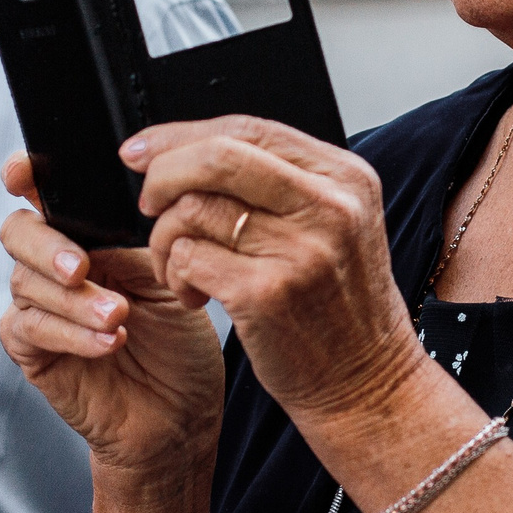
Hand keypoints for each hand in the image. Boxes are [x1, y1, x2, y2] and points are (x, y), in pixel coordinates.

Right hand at [0, 155, 223, 483]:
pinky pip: (30, 330)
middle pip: (19, 232)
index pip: (47, 196)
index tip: (23, 173)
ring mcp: (41, 309)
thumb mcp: (169, 279)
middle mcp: (57, 268)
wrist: (180, 417)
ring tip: (119, 316)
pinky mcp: (34, 353)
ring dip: (74, 299)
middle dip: (48, 244)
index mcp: (89, 237)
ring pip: (25, 283)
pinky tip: (108, 342)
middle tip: (84, 266)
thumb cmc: (180, 346)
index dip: (26, 178)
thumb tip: (114, 209)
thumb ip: (135, 242)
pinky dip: (70, 333)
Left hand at [122, 117, 426, 425]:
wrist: (367, 383)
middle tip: (147, 201)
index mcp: (347, 178)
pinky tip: (195, 294)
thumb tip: (190, 149)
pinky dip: (175, 274)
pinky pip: (188, 258)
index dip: (183, 134)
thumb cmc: (341, 308)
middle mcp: (330, 206)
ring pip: (193, 209)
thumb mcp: (336, 227)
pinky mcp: (267, 293)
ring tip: (181, 268)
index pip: (249, 129)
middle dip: (163, 173)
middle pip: (217, 157)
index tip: (144, 150)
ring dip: (165, 239)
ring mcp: (300, 250)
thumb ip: (281, 182)